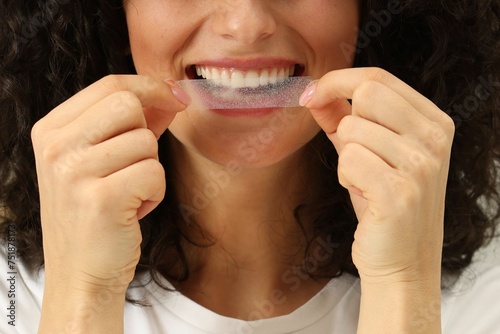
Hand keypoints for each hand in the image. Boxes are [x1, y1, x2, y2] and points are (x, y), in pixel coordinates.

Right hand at [31, 75, 188, 291]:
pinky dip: (155, 193)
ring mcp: (73, 173)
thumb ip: (130, 124)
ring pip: (146, 142)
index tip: (176, 98)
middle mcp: (55, 147)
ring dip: (150, 171)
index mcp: (51, 130)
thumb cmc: (97, 215)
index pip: (110, 85)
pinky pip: (154, 173)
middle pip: (128, 104)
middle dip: (147, 133)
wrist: (82, 275)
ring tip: (129, 195)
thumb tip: (171, 94)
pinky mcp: (100, 199)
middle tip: (137, 164)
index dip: (151, 88)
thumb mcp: (100, 161)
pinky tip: (133, 211)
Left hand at [302, 68, 454, 284]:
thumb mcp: (368, 151)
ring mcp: (421, 165)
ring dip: (345, 157)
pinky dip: (346, 176)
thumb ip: (344, 117)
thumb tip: (314, 92)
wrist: (401, 260)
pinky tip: (364, 193)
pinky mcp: (400, 192)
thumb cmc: (383, 202)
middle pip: (367, 94)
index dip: (337, 81)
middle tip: (351, 150)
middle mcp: (434, 138)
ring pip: (352, 129)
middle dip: (344, 121)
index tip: (311, 95)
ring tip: (364, 180)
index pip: (378, 78)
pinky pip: (349, 159)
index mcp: (433, 121)